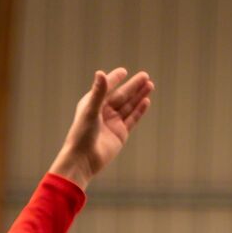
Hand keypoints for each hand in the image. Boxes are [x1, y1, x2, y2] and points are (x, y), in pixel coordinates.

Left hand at [50, 66, 153, 186]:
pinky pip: (132, 119)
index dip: (115, 79)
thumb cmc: (81, 135)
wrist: (83, 160)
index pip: (106, 88)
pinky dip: (139, 110)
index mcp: (92, 104)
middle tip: (145, 76)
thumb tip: (101, 72)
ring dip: (139, 96)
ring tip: (150, 85)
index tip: (123, 72)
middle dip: (133, 86)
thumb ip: (98, 92)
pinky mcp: (120, 134)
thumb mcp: (90, 110)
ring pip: (129, 106)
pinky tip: (146, 101)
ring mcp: (113, 123)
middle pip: (121, 96)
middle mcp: (103, 113)